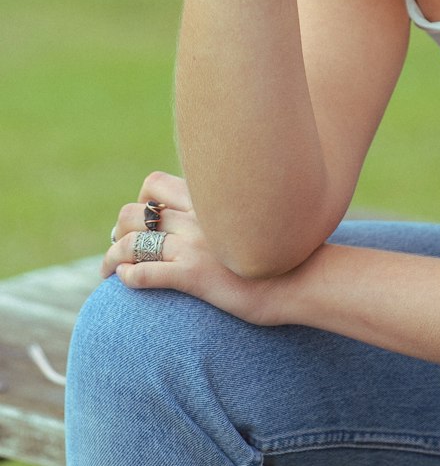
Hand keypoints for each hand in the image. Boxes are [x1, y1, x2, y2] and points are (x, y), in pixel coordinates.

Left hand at [103, 171, 280, 325]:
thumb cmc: (287, 255)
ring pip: (131, 242)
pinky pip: (145, 273)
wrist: (304, 279)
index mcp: (210, 202)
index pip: (155, 184)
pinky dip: (127, 276)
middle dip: (119, 229)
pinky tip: (125, 282)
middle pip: (135, 212)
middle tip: (119, 246)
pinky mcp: (194, 276)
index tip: (144, 220)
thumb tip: (228, 218)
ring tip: (109, 270)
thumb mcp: (258, 221)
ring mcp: (194, 246)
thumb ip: (234, 213)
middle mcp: (197, 219)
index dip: (142, 200)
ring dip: (111, 257)